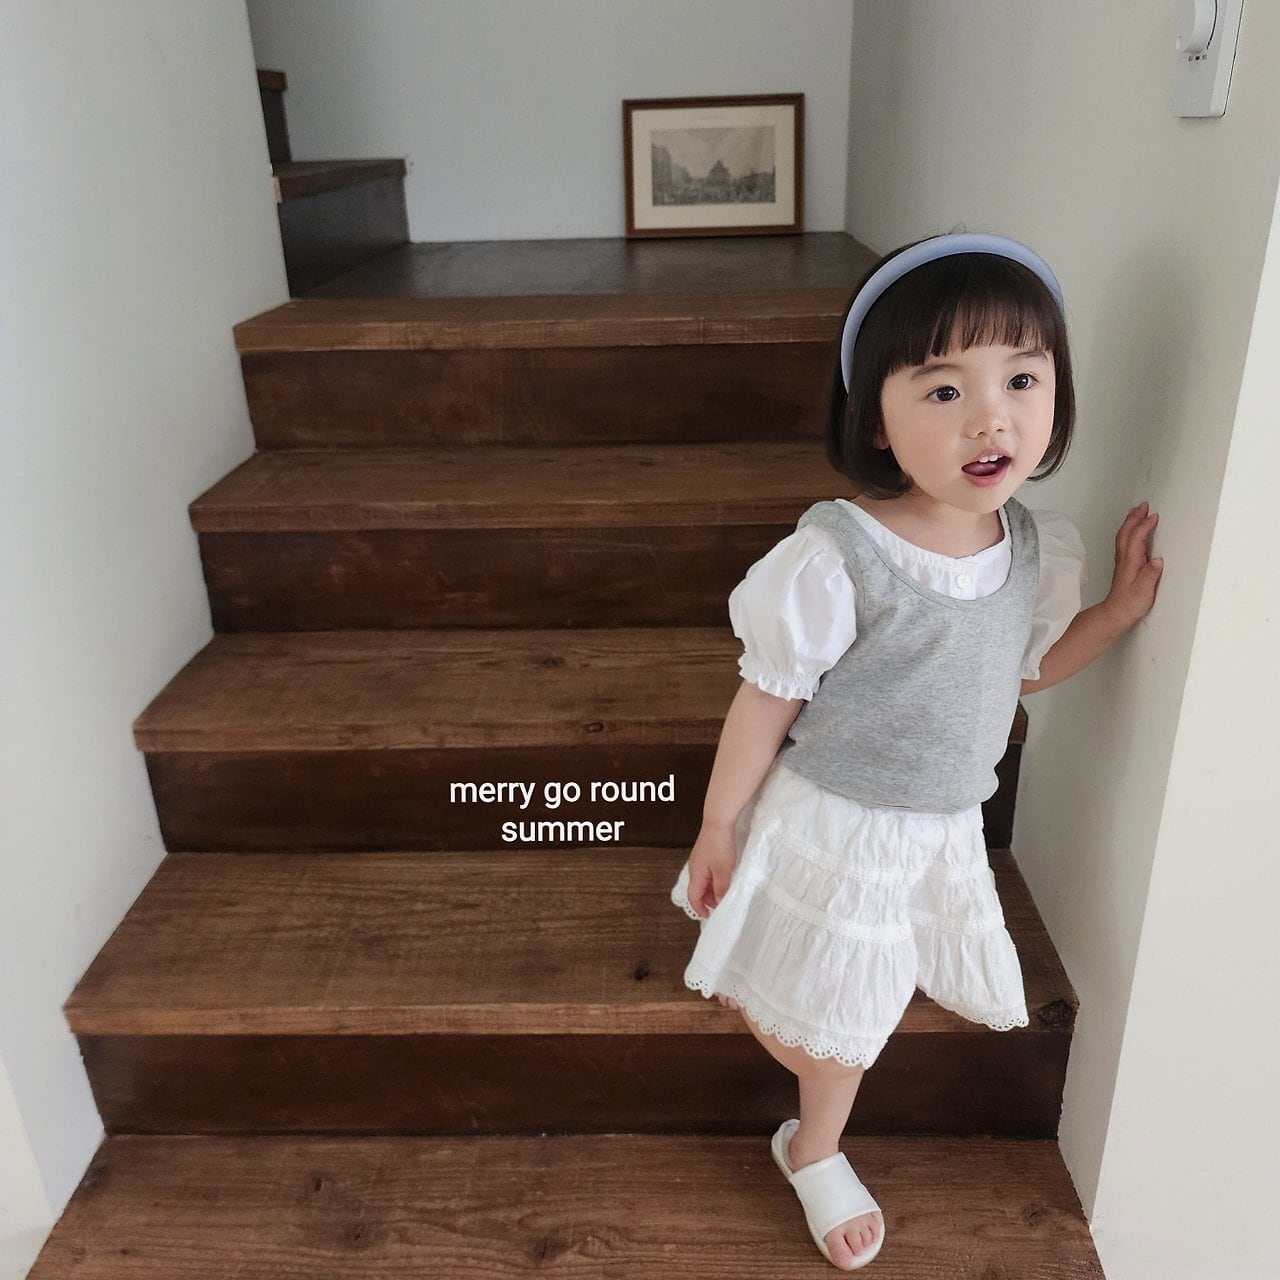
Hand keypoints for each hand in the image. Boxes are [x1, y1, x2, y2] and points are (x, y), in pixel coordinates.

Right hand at [685, 823, 737, 918]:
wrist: (718, 821)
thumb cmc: (719, 845)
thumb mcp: (724, 871)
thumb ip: (721, 889)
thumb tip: (720, 902)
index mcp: (696, 874)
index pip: (693, 898)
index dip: (700, 909)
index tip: (709, 916)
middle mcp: (694, 868)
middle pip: (698, 890)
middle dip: (708, 900)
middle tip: (721, 904)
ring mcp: (699, 860)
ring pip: (703, 881)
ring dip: (712, 889)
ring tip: (725, 891)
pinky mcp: (705, 853)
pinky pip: (707, 872)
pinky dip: (714, 879)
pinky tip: (724, 877)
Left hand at [1103, 502, 1163, 629]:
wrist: (1116, 613)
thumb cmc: (1129, 604)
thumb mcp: (1144, 591)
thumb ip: (1151, 575)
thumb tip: (1158, 560)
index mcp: (1131, 562)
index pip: (1136, 538)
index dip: (1144, 525)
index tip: (1154, 516)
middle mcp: (1124, 559)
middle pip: (1127, 533)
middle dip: (1134, 517)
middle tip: (1143, 505)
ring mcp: (1123, 561)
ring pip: (1124, 536)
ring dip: (1130, 522)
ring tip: (1137, 511)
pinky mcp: (1124, 565)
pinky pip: (1124, 542)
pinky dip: (1129, 531)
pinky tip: (1133, 531)